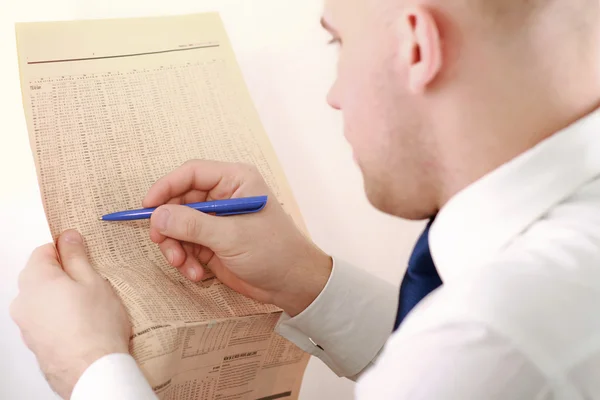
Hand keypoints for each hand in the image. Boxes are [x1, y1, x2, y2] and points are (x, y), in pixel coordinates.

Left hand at [10, 230, 130, 398]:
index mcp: (36, 279)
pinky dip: (60, 317)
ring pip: (43, 298)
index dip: (66, 249)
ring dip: (62, 297)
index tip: (84, 255)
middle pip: (41, 274)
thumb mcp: (93, 280)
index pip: (44, 250)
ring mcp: (26, 324)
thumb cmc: (96, 326)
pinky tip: (83, 324)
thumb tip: (68, 237)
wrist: (92, 370)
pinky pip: (45, 319)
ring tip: (91, 306)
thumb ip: (77, 256)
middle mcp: (23, 300)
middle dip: (64, 274)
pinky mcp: (34, 342)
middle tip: (92, 282)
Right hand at [143, 160, 332, 316]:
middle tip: (163, 244)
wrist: (293, 284)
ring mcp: (217, 220)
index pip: (191, 173)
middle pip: (179, 200)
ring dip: (176, 247)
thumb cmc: (273, 251)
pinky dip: (185, 260)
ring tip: (183, 265)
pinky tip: (196, 274)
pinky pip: (186, 245)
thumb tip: (157, 214)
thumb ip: (193, 224)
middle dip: (169, 225)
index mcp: (235, 180)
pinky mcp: (213, 242)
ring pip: (178, 225)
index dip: (165, 187)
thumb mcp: (231, 236)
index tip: (147, 207)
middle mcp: (224, 196)